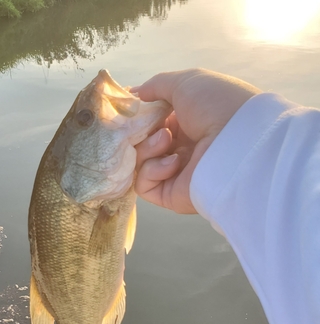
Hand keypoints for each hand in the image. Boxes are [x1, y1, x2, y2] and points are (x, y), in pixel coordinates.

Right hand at [133, 69, 261, 212]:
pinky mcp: (170, 194)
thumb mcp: (186, 82)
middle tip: (151, 126)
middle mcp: (180, 148)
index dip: (139, 118)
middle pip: (140, 144)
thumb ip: (156, 85)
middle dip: (140, 133)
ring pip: (140, 163)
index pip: (150, 124)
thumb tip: (133, 94)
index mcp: (185, 123)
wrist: (237, 141)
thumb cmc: (216, 105)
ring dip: (148, 148)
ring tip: (167, 140)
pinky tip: (174, 162)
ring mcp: (174, 173)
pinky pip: (144, 185)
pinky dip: (152, 170)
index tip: (133, 111)